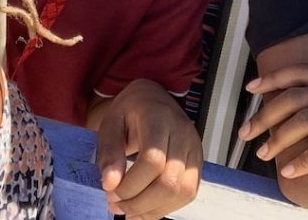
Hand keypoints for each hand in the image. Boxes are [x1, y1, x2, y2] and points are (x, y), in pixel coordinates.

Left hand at [92, 79, 201, 219]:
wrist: (153, 99)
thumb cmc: (130, 111)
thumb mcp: (110, 123)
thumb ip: (109, 152)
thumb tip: (110, 184)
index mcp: (158, 117)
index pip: (152, 160)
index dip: (130, 184)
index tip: (110, 192)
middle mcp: (182, 133)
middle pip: (169, 181)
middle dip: (139, 202)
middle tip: (116, 205)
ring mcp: (194, 148)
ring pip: (182, 191)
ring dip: (153, 209)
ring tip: (128, 211)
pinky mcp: (197, 163)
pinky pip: (188, 193)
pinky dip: (165, 207)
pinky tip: (145, 209)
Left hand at [239, 64, 307, 178]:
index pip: (305, 72)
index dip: (275, 78)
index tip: (251, 88)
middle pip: (297, 96)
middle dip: (265, 113)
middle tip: (245, 130)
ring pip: (307, 119)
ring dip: (279, 137)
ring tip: (262, 153)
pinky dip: (306, 160)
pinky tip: (291, 171)